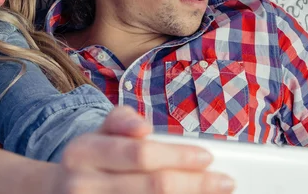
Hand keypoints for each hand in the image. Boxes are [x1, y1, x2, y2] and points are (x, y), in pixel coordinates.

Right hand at [49, 106, 234, 193]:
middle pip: (154, 187)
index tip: (207, 157)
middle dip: (196, 185)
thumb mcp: (96, 134)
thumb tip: (143, 127)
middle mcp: (83, 185)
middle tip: (224, 182)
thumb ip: (120, 122)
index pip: (141, 154)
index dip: (179, 156)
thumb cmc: (87, 162)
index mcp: (84, 151)